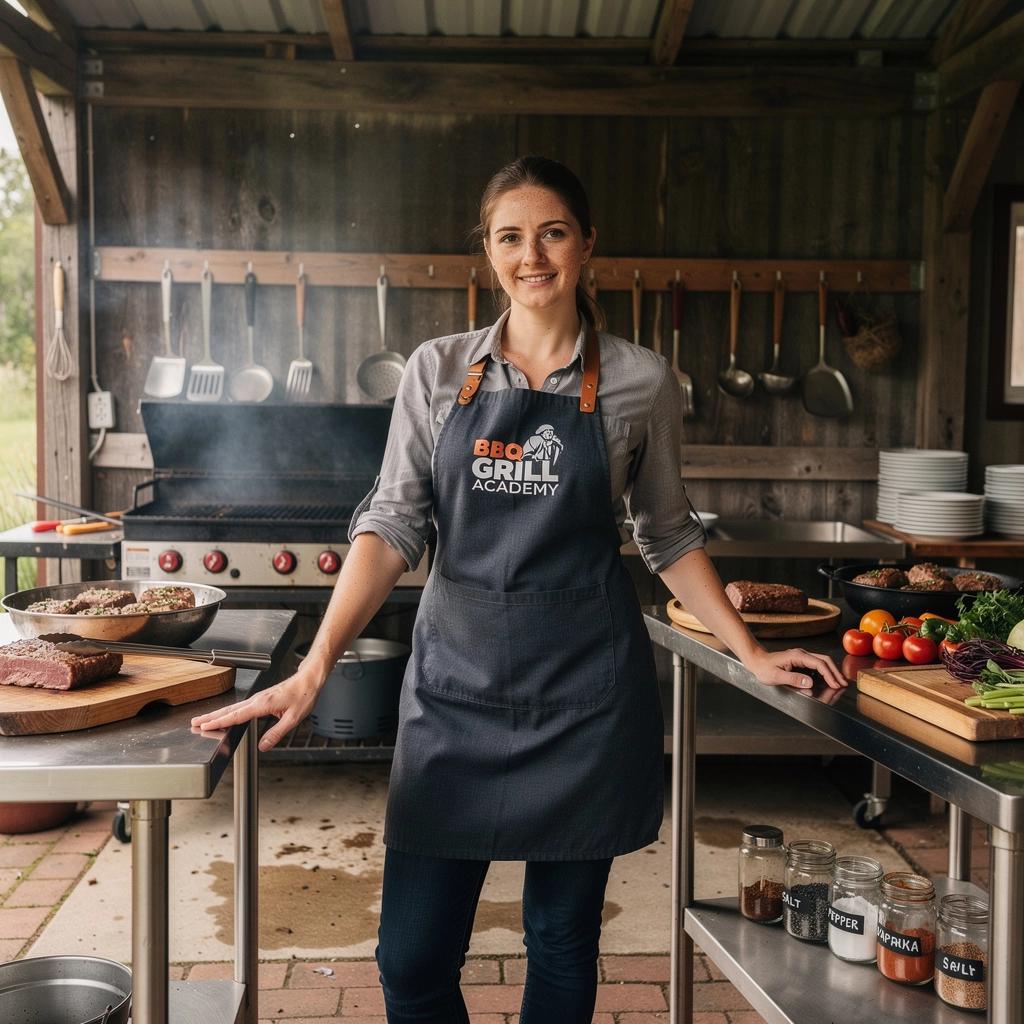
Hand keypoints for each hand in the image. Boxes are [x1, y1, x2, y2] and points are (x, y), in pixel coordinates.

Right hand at [190, 670, 322, 751]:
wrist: (309, 680)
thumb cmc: (303, 695)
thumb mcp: (293, 718)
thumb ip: (277, 733)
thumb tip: (263, 746)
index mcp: (263, 704)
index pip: (236, 715)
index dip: (220, 722)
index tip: (205, 726)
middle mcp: (258, 700)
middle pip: (229, 710)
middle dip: (211, 716)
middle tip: (194, 722)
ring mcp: (258, 698)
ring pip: (233, 707)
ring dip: (217, 713)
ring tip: (203, 719)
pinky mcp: (261, 698)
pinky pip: (240, 706)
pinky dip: (228, 711)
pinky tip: (225, 716)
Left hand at [742, 646, 846, 689]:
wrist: (756, 660)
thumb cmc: (763, 667)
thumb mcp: (776, 676)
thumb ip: (793, 679)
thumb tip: (810, 682)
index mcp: (797, 656)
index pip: (819, 664)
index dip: (829, 675)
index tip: (835, 685)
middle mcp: (802, 654)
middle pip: (824, 661)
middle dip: (835, 672)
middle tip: (843, 684)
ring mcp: (801, 657)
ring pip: (822, 662)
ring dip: (831, 672)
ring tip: (838, 683)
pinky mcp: (800, 662)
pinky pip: (816, 666)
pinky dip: (824, 672)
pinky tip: (827, 680)